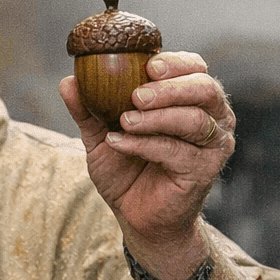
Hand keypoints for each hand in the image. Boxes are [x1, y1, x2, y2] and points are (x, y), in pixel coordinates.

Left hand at [60, 51, 234, 267]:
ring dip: (156, 118)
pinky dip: (145, 144)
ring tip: (124, 121)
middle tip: (136, 95)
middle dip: (169, 88)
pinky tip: (120, 142)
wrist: (137, 216)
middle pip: (205, 89)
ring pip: (194, 120)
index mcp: (193, 99)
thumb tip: (67, 81)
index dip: (176, 63)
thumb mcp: (102, 135)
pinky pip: (176, 151)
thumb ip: (88, 109)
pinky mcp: (203, 170)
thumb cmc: (127, 170)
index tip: (148, 66)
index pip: (196, 68)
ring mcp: (212, 145)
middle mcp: (213, 118)